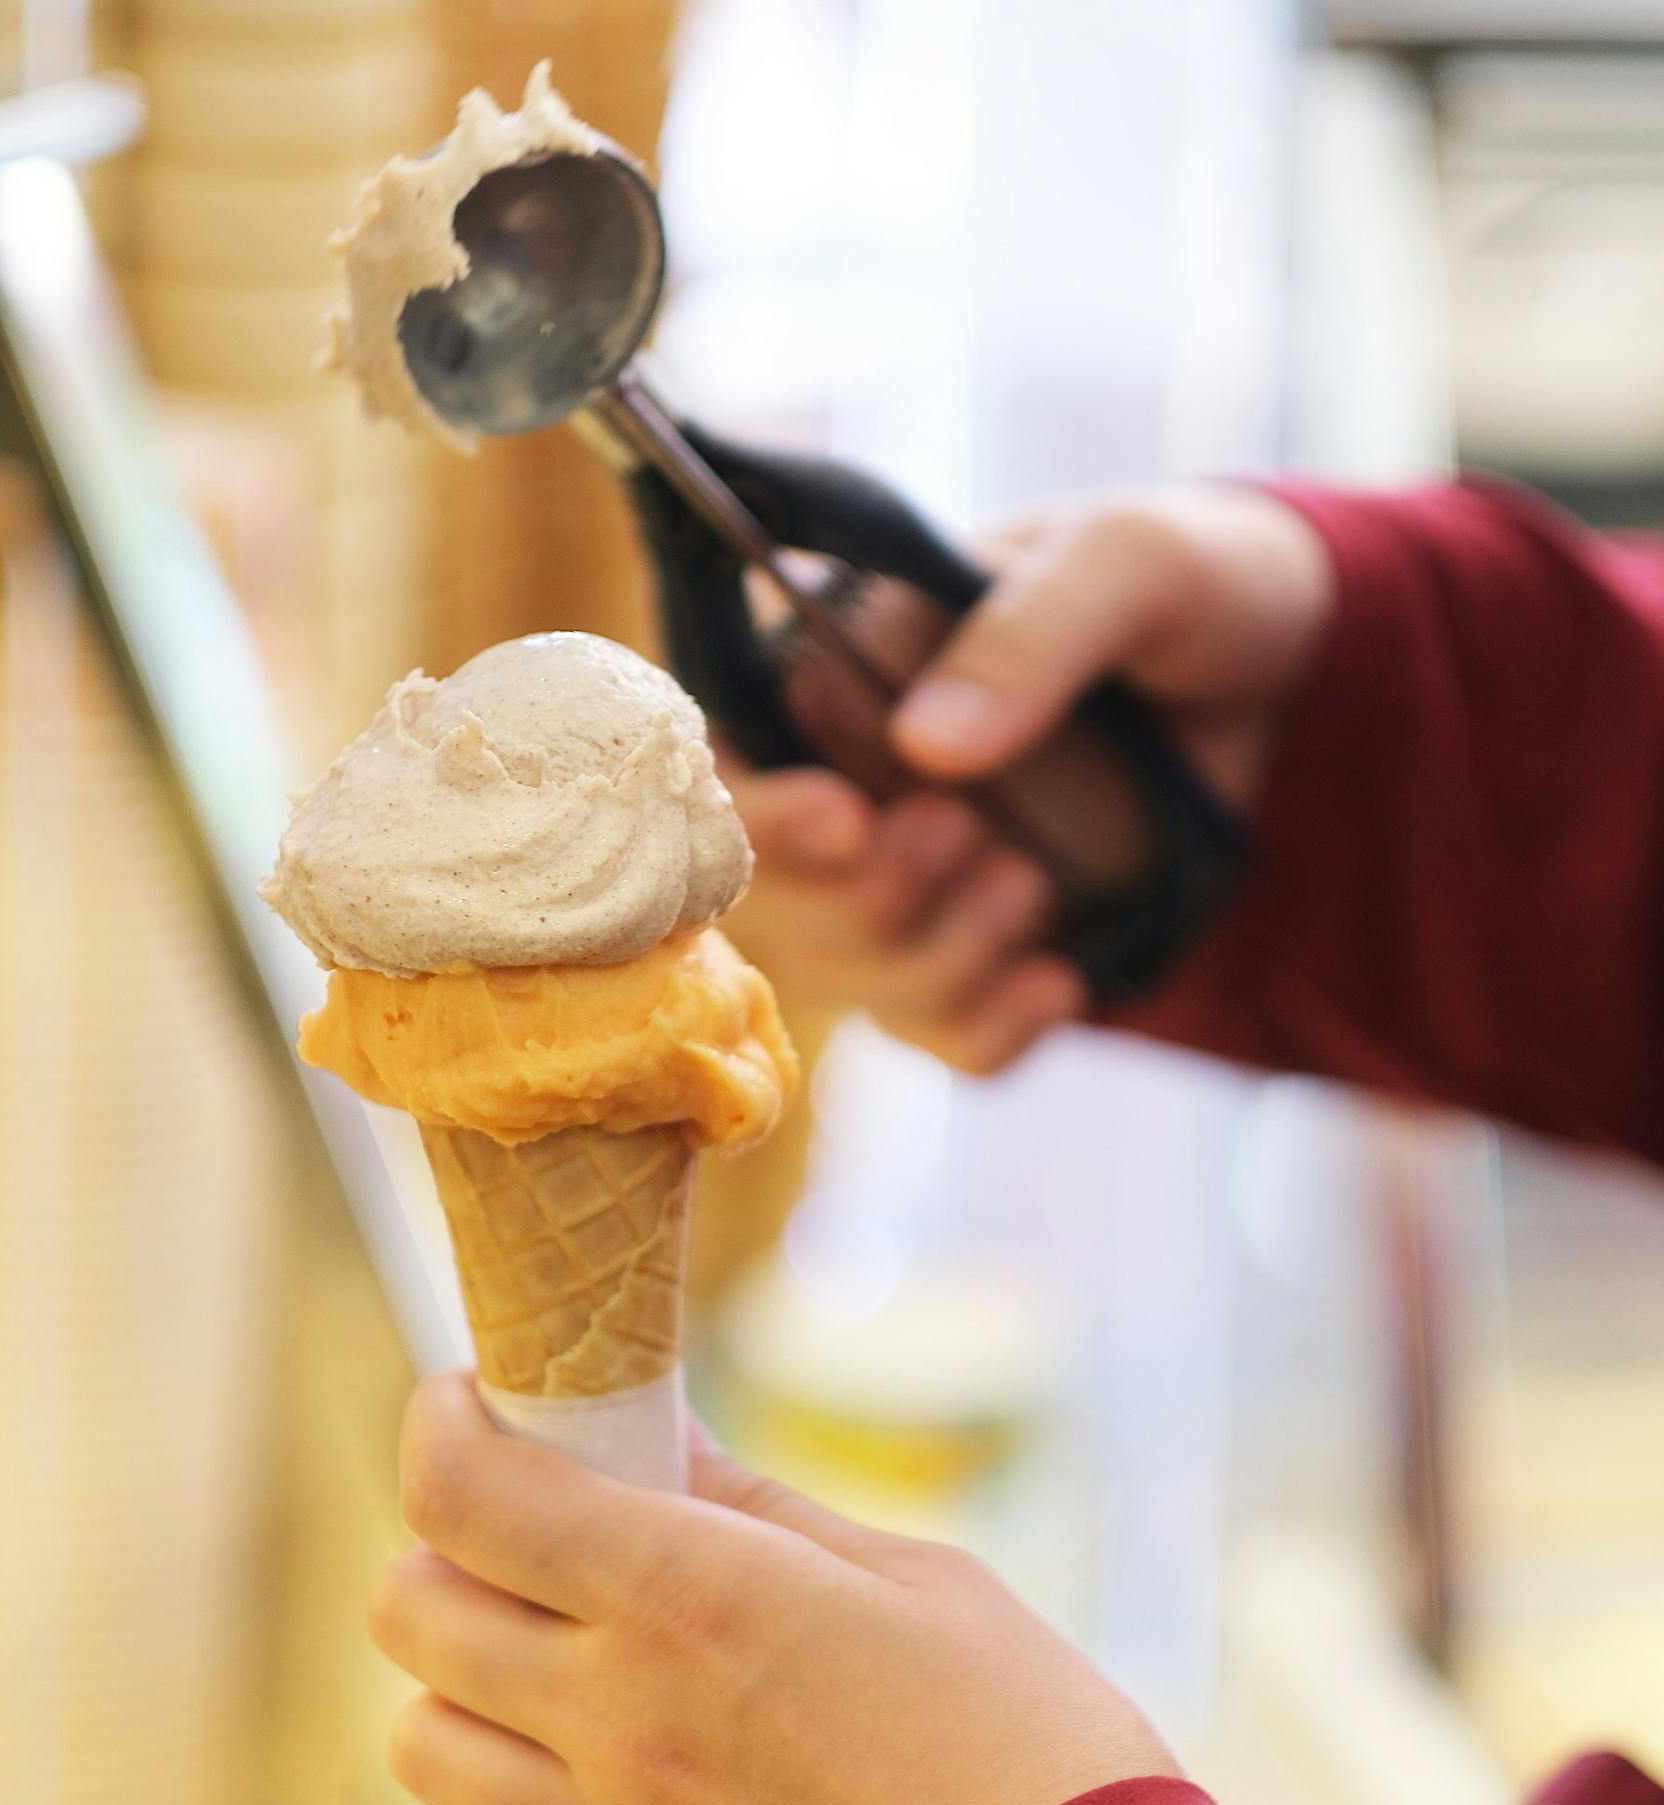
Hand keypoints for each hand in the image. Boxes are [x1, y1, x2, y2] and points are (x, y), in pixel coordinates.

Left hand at [371, 1375, 1176, 1804]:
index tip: (469, 1392)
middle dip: (438, 1537)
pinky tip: (607, 1741)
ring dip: (453, 1667)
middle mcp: (618, 1714)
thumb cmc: (1014, 1726)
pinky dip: (520, 1783)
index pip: (464, 1496)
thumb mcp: (898, 1572)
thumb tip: (662, 1436)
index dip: (439, 1422)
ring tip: (543, 1625)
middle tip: (519, 1505)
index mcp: (684, 1595)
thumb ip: (751, 1505)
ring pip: (423, 1741)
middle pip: (408, 1610)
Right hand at [728, 486, 1333, 1070]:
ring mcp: (899, 879)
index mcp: (826, 666)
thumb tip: (924, 746)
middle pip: (766, 900)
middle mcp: (834, 781)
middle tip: (971, 838)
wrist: (1286, 674)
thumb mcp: (1130, 568)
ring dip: (934, 961)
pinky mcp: (971, 953)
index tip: (847, 821)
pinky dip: (986, 1032)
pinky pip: (937, 1037)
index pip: (717, 759)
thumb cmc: (1187, 586)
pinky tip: (1062, 981)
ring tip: (1036, 885)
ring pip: (846, 979)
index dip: (754, 813)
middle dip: (864, 902)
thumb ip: (1029, 634)